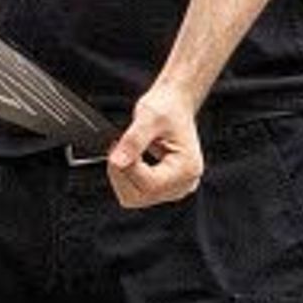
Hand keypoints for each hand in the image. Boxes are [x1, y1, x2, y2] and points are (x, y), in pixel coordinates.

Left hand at [107, 81, 205, 208]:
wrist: (175, 104)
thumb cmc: (167, 107)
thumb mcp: (147, 117)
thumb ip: (132, 141)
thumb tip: (117, 162)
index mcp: (187, 169)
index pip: (147, 185)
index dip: (124, 168)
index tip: (116, 146)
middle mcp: (185, 183)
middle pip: (138, 197)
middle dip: (121, 173)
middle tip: (119, 148)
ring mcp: (176, 188)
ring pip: (135, 197)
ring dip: (123, 176)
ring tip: (127, 152)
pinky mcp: (166, 187)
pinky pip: (138, 193)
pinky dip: (128, 177)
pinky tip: (132, 160)